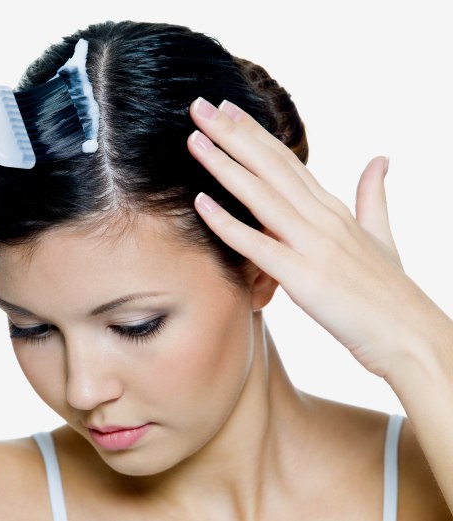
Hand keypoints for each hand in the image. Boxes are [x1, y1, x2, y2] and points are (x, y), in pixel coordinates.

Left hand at [187, 97, 451, 380]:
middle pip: (269, 166)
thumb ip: (372, 196)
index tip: (226, 109)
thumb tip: (380, 159)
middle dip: (231, 134)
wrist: (410, 336)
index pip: (286, 160)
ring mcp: (313, 244)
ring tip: (194, 139)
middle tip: (198, 105)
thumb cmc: (389, 291)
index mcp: (333, 208)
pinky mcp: (303, 277)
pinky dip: (227, 223)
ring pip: (260, 195)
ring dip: (224, 165)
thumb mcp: (382, 235)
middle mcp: (321, 217)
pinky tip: (200, 202)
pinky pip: (258, 246)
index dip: (254, 133)